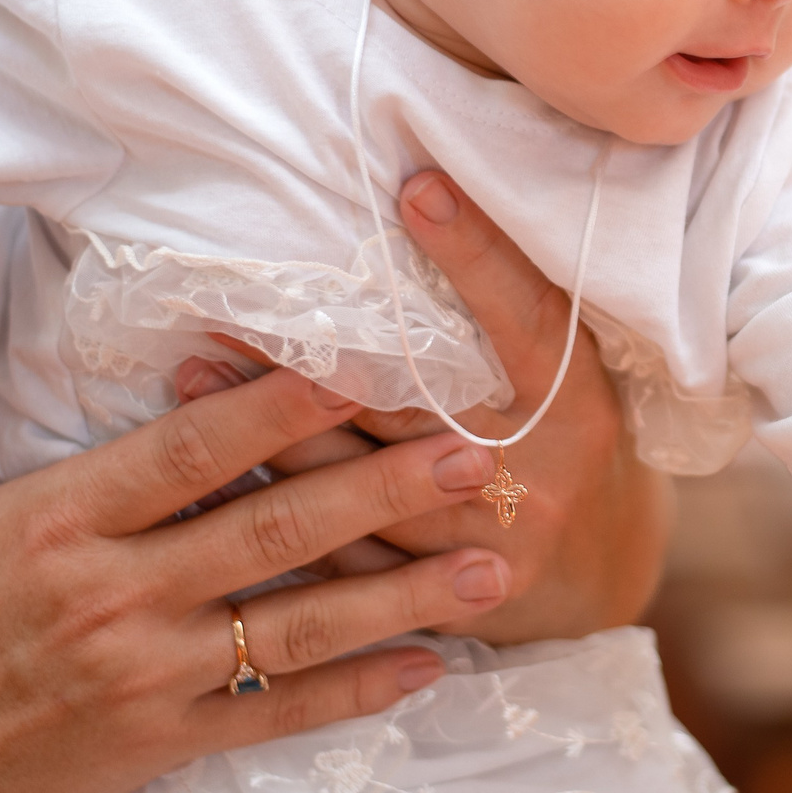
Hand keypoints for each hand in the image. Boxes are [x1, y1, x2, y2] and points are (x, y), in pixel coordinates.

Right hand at [0, 323, 522, 792]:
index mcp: (59, 516)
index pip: (192, 448)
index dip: (283, 403)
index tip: (365, 365)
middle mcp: (115, 591)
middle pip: (273, 528)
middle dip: (384, 489)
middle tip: (476, 456)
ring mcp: (146, 673)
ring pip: (297, 624)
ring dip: (404, 595)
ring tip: (493, 568)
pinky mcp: (159, 742)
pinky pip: (277, 713)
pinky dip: (357, 694)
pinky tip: (430, 668)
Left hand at [208, 170, 673, 644]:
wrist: (600, 570)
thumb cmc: (563, 437)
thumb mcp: (564, 370)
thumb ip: (512, 309)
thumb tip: (430, 198)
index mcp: (574, 402)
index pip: (523, 317)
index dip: (475, 255)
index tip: (419, 190)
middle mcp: (535, 473)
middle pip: (411, 407)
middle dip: (312, 356)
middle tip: (231, 305)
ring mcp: (487, 545)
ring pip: (361, 485)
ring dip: (267, 431)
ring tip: (191, 374)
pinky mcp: (442, 601)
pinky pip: (345, 560)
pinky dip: (276, 512)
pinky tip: (213, 472)